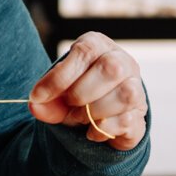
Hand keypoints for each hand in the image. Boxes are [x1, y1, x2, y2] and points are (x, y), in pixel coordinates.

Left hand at [27, 31, 147, 150]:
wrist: (99, 115)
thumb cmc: (77, 93)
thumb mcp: (57, 93)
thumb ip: (45, 99)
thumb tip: (35, 105)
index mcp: (98, 46)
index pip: (84, 52)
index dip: (59, 76)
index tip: (38, 96)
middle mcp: (122, 61)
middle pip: (111, 68)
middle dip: (81, 93)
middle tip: (69, 106)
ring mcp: (136, 87)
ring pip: (125, 95)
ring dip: (94, 112)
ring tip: (80, 118)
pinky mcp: (140, 113)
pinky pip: (127, 120)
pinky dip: (102, 129)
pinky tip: (92, 130)